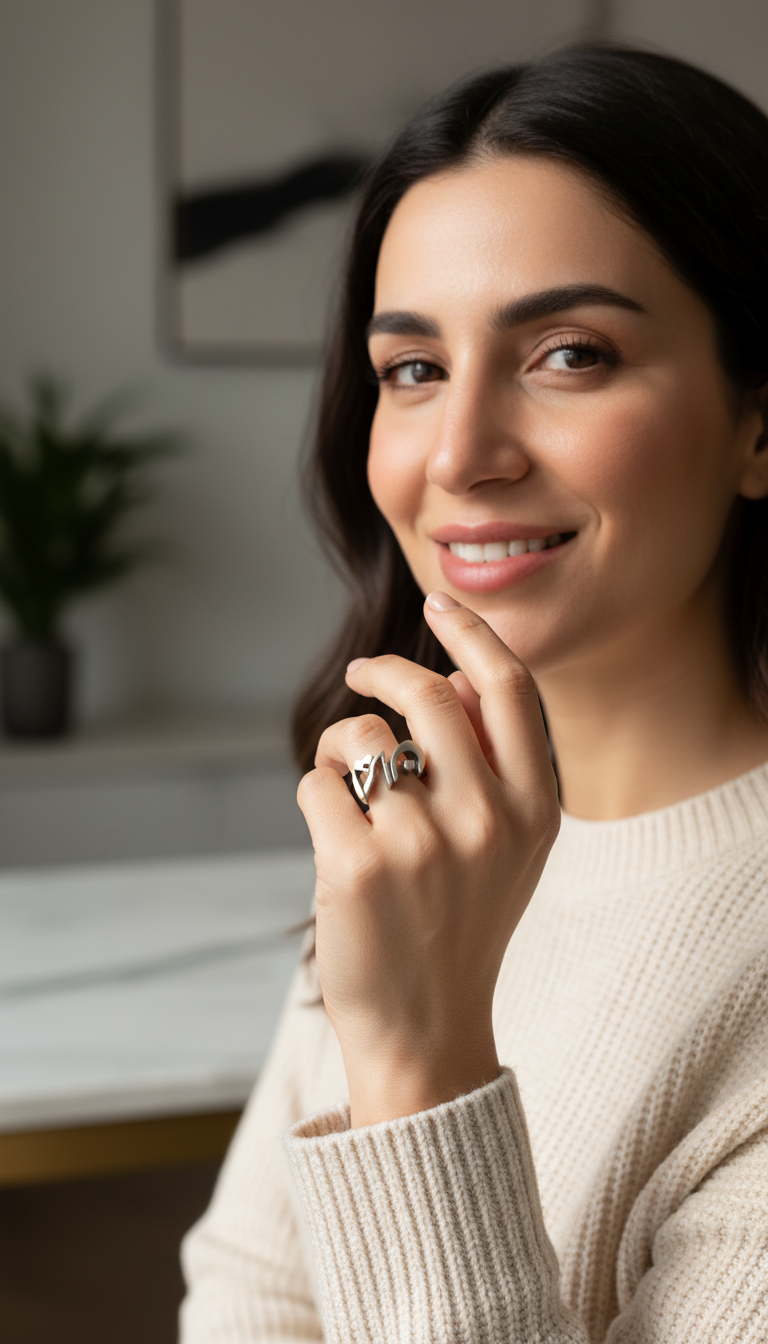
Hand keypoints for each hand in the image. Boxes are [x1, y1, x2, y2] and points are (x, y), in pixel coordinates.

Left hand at [297, 594, 559, 1127]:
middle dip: (385, 670)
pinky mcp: (359, 867)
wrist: (428, 1032)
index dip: (471, 634)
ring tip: (348, 792)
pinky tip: (335, 840)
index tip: (439, 601)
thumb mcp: (510, 848)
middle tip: (364, 673)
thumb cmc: (461, 925)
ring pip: (359, 736)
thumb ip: (496, 764)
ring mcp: (424, 843)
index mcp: (536, 808)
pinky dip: (315, 797)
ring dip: (340, 748)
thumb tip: (452, 678)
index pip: (509, 689)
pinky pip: (316, 783)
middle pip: (428, 694)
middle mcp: (488, 819)